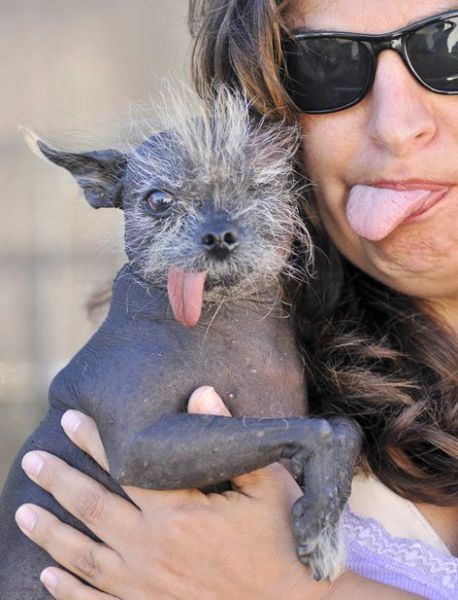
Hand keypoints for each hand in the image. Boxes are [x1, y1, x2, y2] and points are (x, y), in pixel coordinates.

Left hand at [15, 387, 327, 599]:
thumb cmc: (280, 540)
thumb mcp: (265, 483)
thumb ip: (229, 438)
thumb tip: (203, 391)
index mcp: (179, 513)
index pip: (126, 468)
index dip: (97, 441)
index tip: (71, 420)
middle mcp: (152, 548)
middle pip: (93, 508)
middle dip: (59, 480)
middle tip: (33, 459)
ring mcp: (145, 585)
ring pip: (84, 555)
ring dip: (50, 532)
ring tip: (24, 510)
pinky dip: (68, 590)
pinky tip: (48, 575)